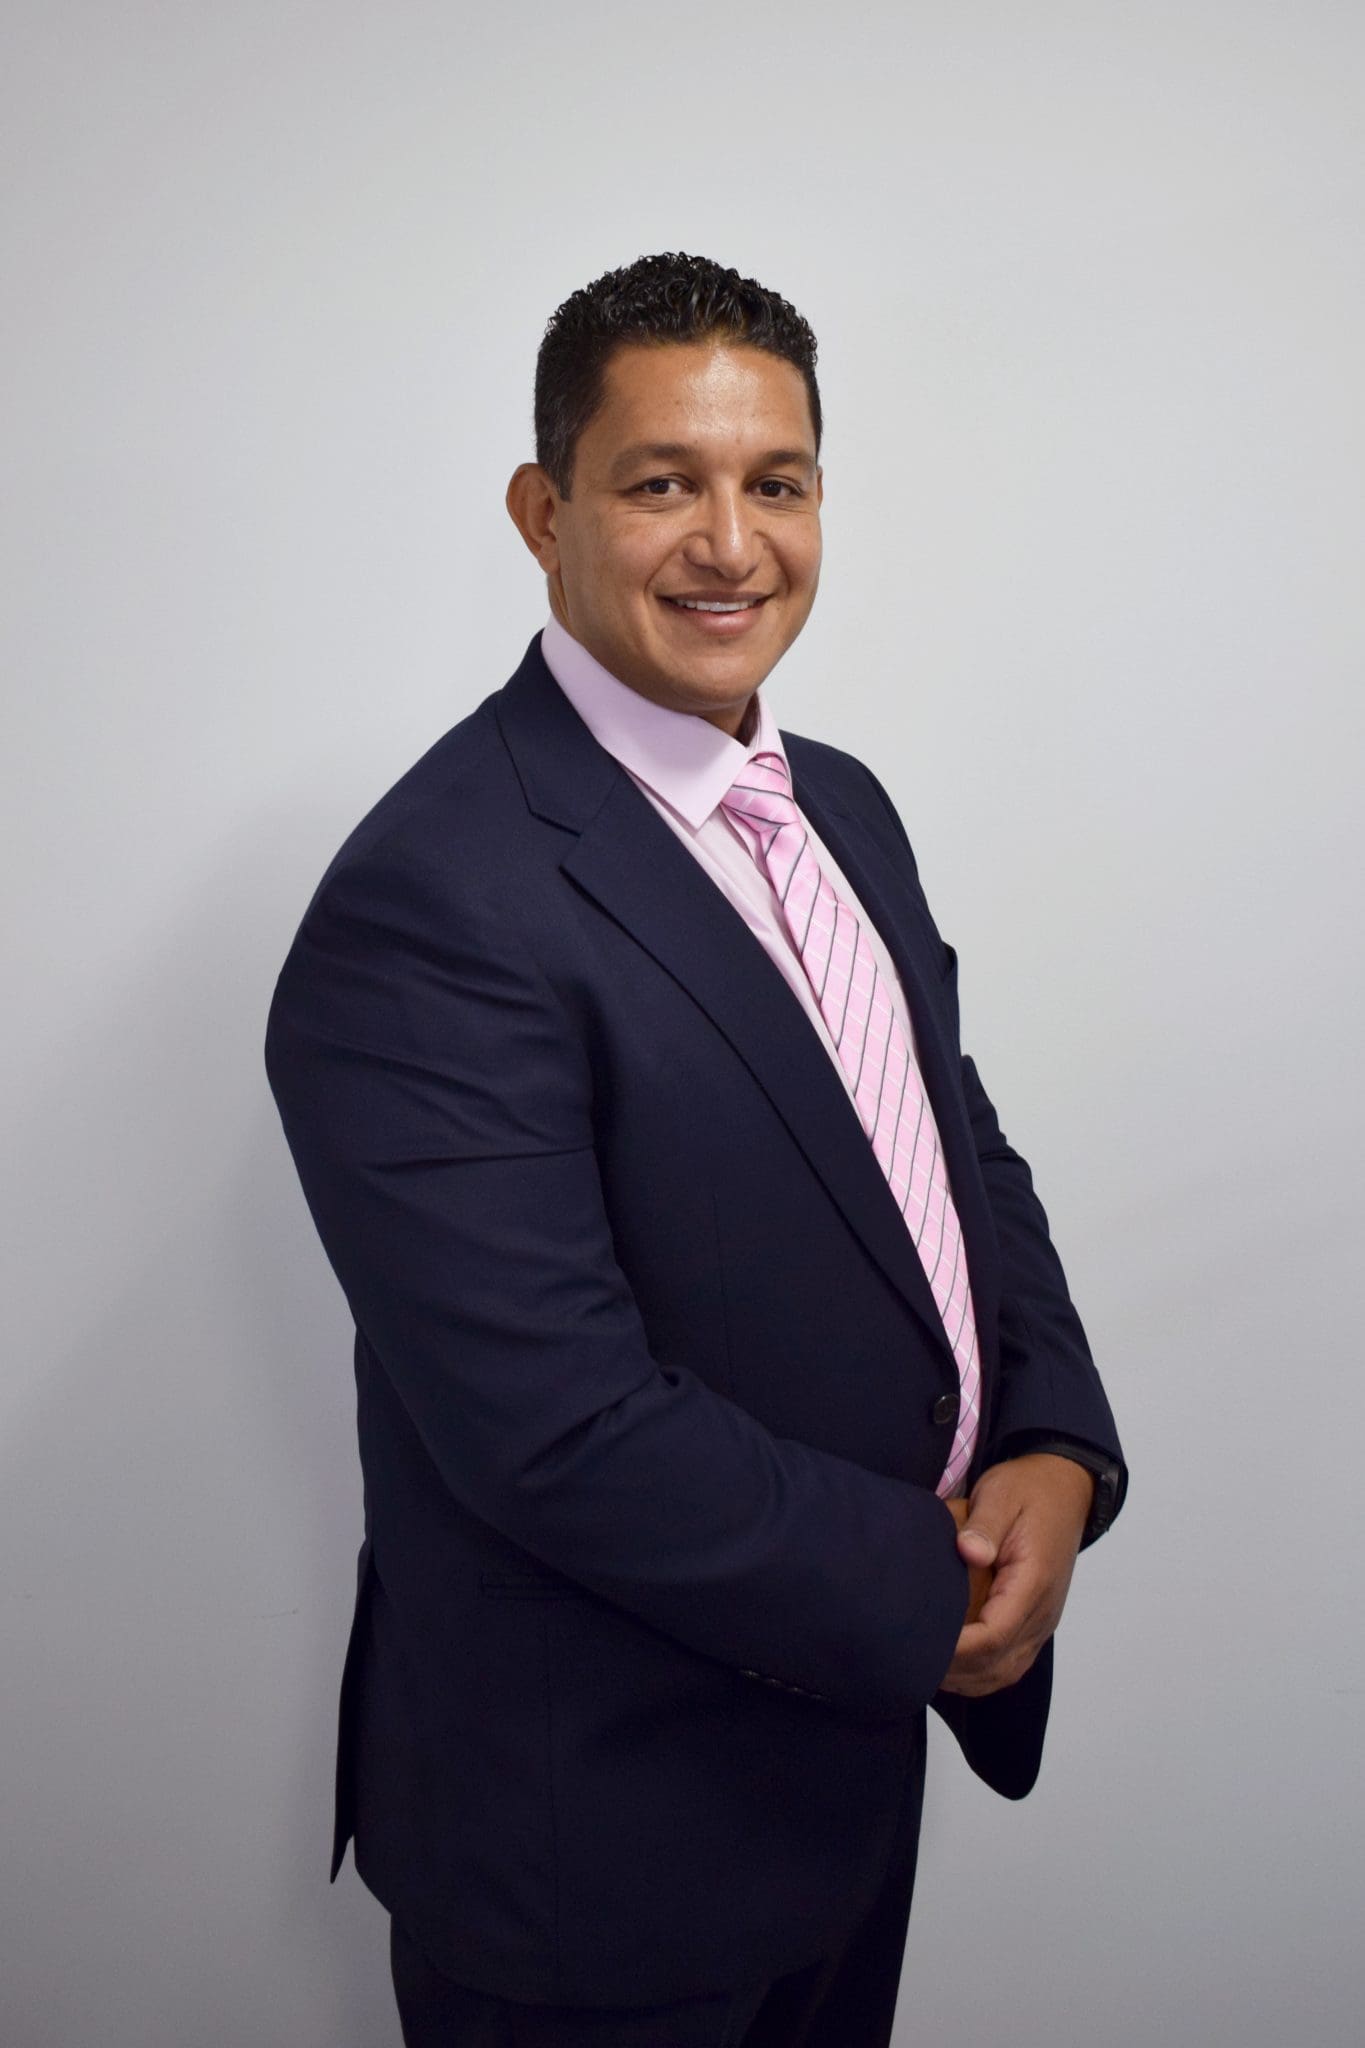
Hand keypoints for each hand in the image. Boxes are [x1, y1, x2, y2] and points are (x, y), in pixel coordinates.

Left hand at [939, 1454, 1092, 1697]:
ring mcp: (1042, 1621)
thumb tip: (970, 1552)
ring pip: (1006, 1671)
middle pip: (998, 1663)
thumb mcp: (1001, 1494)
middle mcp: (1043, 1611)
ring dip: (966, 1677)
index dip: (957, 1649)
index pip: (995, 1634)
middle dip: (954, 1670)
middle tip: (909, 1662)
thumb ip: (984, 1525)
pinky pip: (1011, 1662)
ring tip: (925, 1668)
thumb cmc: (1028, 1490)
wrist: (1065, 1489)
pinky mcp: (1036, 1622)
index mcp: (1034, 1581)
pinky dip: (981, 1673)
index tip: (921, 1646)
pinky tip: (952, 1666)